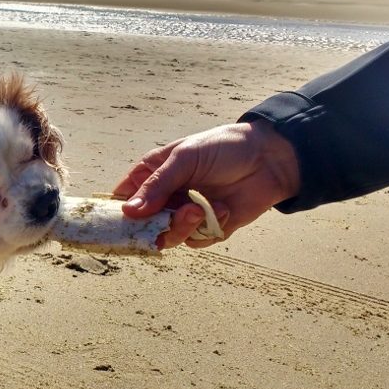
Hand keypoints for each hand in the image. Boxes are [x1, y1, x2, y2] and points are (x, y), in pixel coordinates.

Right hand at [113, 121, 300, 248]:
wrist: (270, 159)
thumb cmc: (224, 147)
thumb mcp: (184, 158)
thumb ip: (157, 185)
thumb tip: (129, 212)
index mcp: (152, 175)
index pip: (123, 199)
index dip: (118, 214)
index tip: (118, 225)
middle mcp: (165, 198)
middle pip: (143, 226)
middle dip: (156, 224)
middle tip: (177, 213)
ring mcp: (185, 214)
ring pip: (169, 237)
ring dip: (184, 226)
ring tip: (202, 209)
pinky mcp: (208, 228)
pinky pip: (197, 241)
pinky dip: (209, 228)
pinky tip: (224, 208)